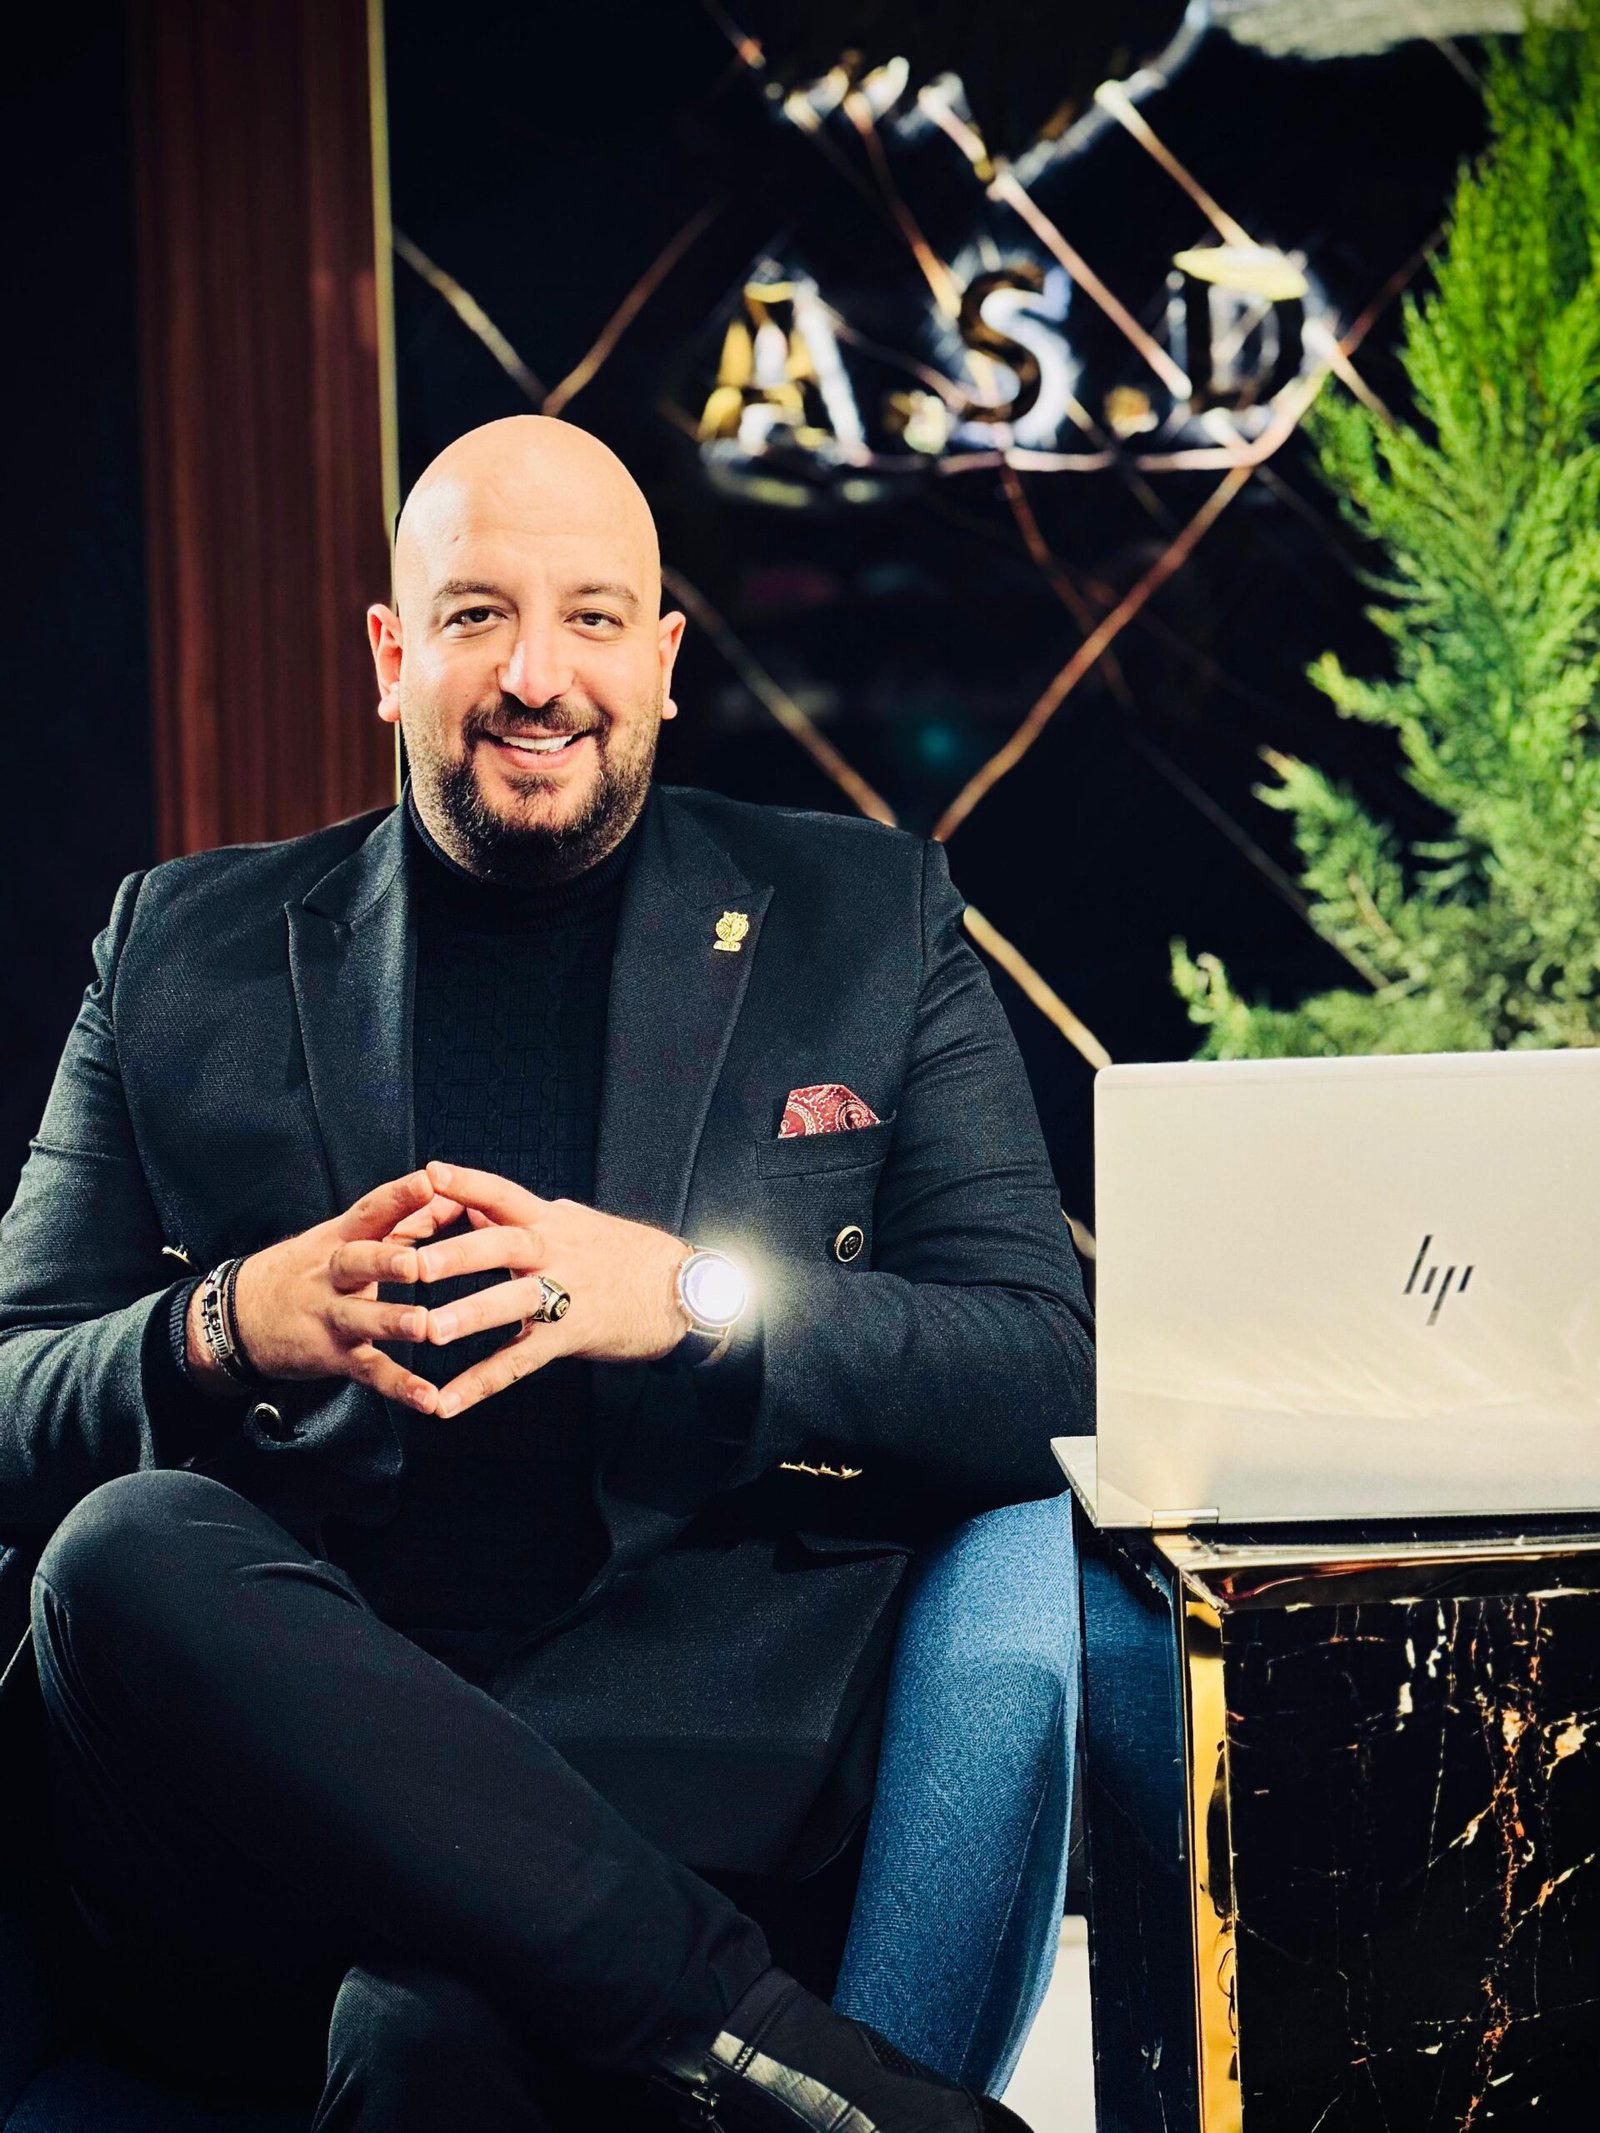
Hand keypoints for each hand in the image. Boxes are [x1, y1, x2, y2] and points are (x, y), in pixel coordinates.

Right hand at [186, 1172, 447, 1410]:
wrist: (236, 1318)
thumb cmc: (308, 1270)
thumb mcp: (345, 1239)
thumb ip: (405, 1220)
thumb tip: (455, 1198)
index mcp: (341, 1239)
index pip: (370, 1211)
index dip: (399, 1196)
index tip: (430, 1180)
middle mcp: (333, 1275)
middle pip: (357, 1262)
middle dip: (386, 1260)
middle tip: (415, 1263)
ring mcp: (330, 1317)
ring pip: (360, 1318)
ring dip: (391, 1322)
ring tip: (423, 1325)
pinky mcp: (333, 1356)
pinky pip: (368, 1372)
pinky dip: (399, 1386)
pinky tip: (429, 1398)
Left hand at [411, 1160, 692, 1417]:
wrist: (679, 1288)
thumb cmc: (620, 1252)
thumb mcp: (572, 1223)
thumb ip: (518, 1216)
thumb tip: (471, 1202)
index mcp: (549, 1221)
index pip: (503, 1194)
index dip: (467, 1183)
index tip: (430, 1173)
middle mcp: (554, 1252)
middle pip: (502, 1246)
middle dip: (458, 1254)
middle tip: (417, 1264)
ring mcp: (564, 1295)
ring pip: (512, 1303)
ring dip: (469, 1317)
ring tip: (429, 1332)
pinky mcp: (569, 1336)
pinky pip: (519, 1362)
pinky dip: (480, 1384)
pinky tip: (446, 1401)